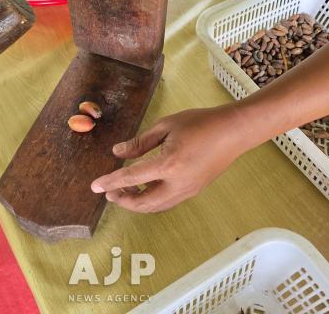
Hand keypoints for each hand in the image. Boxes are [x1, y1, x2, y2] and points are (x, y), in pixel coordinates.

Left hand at [90, 106, 252, 212]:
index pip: (131, 178)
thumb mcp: (166, 126)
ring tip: (125, 189)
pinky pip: (167, 202)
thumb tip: (117, 153)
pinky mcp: (194, 191)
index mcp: (168, 165)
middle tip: (109, 192)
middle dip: (123, 201)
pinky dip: (152, 199)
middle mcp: (177, 184)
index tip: (94, 186)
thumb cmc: (200, 123)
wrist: (233, 131)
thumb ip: (140, 143)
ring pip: (156, 206)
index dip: (110, 182)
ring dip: (137, 202)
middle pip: (143, 204)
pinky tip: (146, 187)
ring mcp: (188, 190)